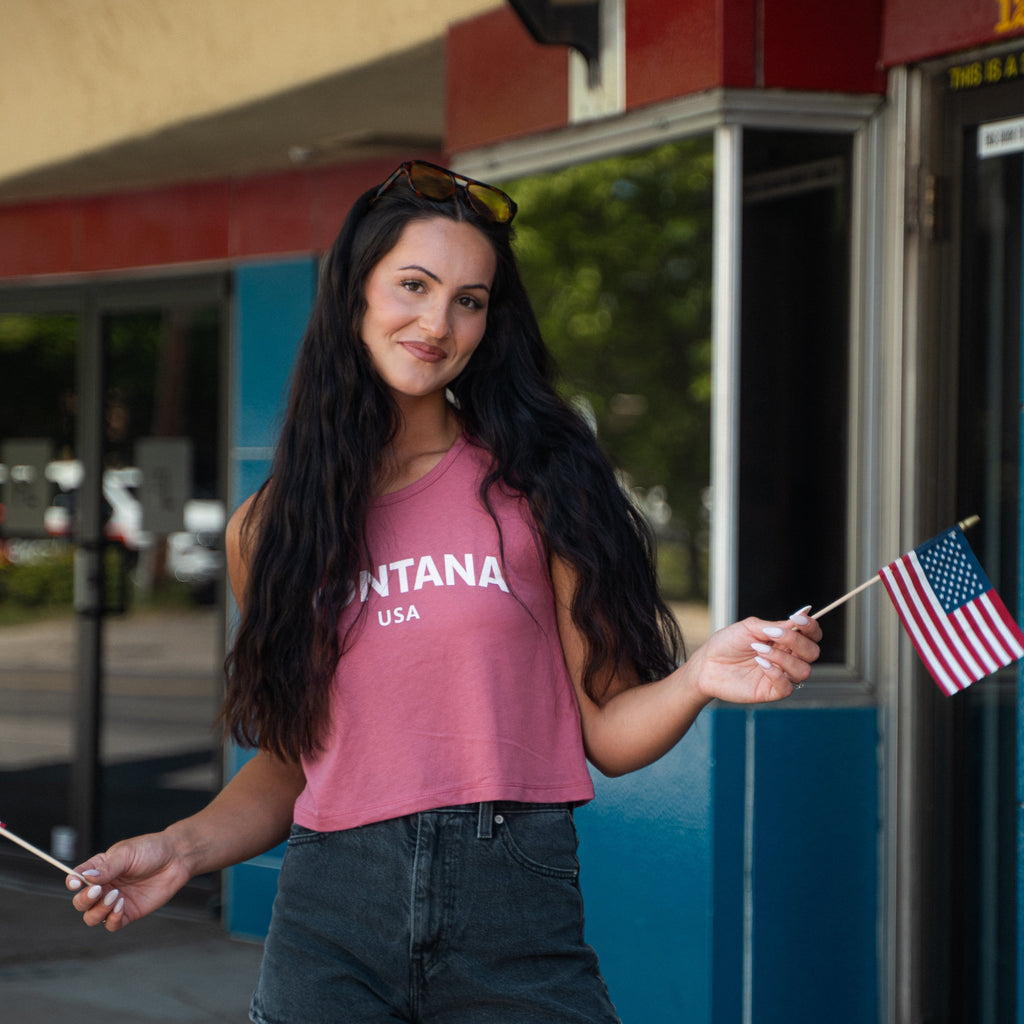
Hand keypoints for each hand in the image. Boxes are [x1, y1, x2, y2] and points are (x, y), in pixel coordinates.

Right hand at [66, 830, 191, 931]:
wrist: (176, 858)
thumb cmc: (151, 850)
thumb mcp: (127, 854)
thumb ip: (107, 868)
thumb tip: (85, 878)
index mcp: (99, 868)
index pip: (77, 878)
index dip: (72, 882)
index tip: (75, 883)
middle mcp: (104, 886)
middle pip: (81, 903)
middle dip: (84, 900)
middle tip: (98, 891)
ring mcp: (114, 901)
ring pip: (92, 917)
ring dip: (98, 911)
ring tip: (115, 896)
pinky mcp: (128, 913)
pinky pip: (111, 925)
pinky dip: (112, 919)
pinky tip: (121, 905)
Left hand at [689, 607, 821, 704]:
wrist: (707, 665)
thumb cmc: (726, 644)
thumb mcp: (750, 627)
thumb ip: (777, 625)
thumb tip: (803, 613)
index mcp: (785, 640)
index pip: (812, 635)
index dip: (811, 627)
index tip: (797, 619)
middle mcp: (787, 658)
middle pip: (813, 652)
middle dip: (795, 641)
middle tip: (770, 635)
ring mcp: (781, 675)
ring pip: (803, 670)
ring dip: (782, 658)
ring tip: (758, 650)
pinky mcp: (772, 691)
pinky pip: (788, 686)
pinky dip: (776, 673)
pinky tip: (760, 664)